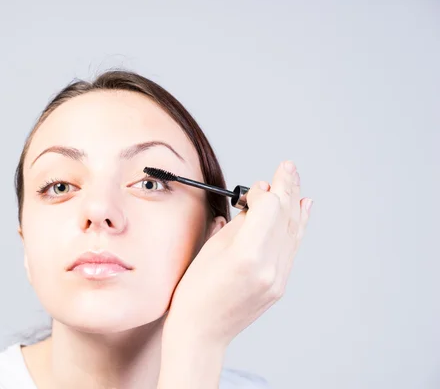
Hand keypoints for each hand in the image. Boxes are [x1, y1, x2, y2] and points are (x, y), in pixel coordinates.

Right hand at [164, 160, 312, 347]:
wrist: (201, 332)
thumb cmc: (194, 292)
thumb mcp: (210, 249)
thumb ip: (238, 222)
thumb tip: (256, 201)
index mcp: (247, 256)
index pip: (268, 208)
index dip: (262, 191)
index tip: (252, 188)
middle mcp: (269, 267)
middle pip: (285, 216)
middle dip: (286, 187)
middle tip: (287, 166)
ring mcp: (278, 278)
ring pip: (293, 230)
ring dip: (294, 203)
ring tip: (295, 179)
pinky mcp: (280, 286)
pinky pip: (293, 247)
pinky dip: (298, 225)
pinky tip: (303, 208)